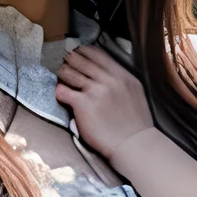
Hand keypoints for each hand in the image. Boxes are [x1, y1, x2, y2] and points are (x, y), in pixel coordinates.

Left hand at [55, 45, 154, 161]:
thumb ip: (122, 80)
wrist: (133, 144)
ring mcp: (95, 90)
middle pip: (80, 60)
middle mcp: (108, 79)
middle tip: (64, 62)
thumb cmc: (136, 124)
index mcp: (122, 75)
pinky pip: (63, 91)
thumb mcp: (135, 92)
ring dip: (62, 74)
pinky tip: (60, 94)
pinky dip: (59, 91)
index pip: (97, 54)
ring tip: (60, 77)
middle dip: (70, 60)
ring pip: (69, 72)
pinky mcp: (83, 104)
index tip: (78, 53)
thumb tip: (108, 75)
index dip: (83, 51)